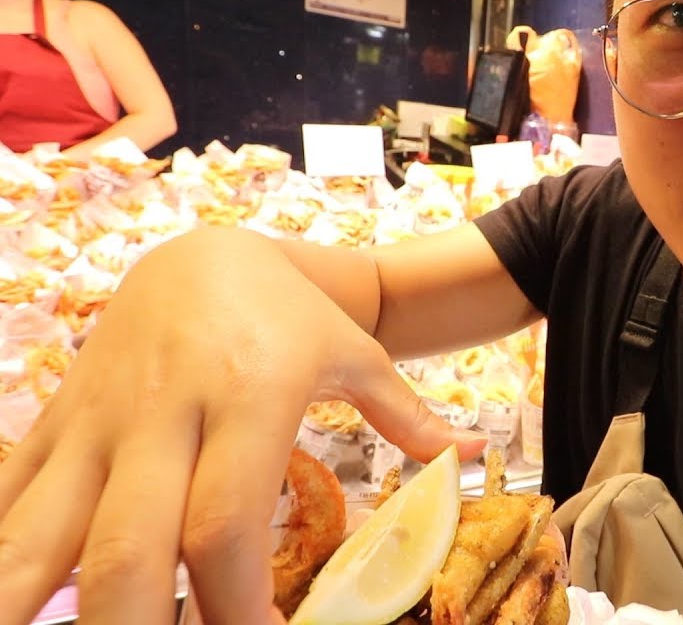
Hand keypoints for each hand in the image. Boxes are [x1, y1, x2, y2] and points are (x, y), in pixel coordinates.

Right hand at [0, 229, 485, 624]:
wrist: (200, 254)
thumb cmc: (289, 315)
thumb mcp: (356, 355)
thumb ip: (408, 417)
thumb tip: (472, 456)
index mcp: (248, 396)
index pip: (225, 521)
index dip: (236, 603)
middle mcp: (163, 413)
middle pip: (128, 545)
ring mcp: (98, 423)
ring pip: (41, 528)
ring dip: (29, 602)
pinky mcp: (57, 426)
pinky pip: (10, 498)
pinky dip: (1, 556)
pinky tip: (11, 603)